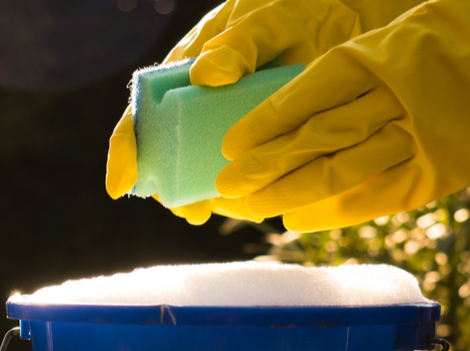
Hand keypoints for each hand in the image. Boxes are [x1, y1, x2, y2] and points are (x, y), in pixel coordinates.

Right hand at [105, 0, 422, 223]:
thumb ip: (239, 44)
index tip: (121, 186)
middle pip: (168, 160)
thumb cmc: (297, 10)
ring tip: (235, 207)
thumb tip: (204, 76)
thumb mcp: (269, 22)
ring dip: (212, 198)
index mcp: (184, 76)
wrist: (348, 20)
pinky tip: (262, 203)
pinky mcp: (261, 146)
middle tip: (193, 211)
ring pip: (205, 176)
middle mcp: (198, 108)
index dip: (127, 151)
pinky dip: (248, 196)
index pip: (141, 117)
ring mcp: (228, 130)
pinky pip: (247, 179)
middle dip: (174, 191)